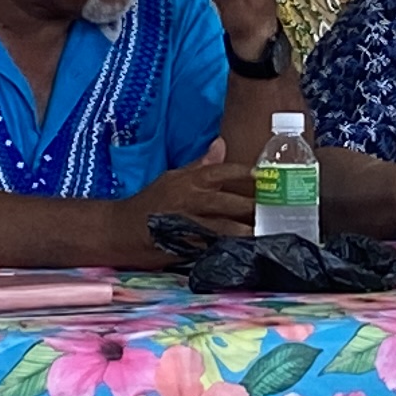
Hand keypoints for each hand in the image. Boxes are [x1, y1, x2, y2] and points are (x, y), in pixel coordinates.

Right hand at [128, 150, 261, 236]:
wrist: (122, 229)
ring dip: (242, 231)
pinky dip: (226, 249)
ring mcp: (187, 225)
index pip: (219, 172)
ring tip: (262, 233)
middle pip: (225, 202)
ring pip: (220, 228)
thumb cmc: (151, 202)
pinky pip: (209, 248)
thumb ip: (200, 165)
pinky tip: (243, 252)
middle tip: (273, 210)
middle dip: (250, 207)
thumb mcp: (173, 178)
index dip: (241, 173)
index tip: (262, 176)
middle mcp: (189, 201)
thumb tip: (221, 144)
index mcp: (189, 182)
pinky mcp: (183, 247)